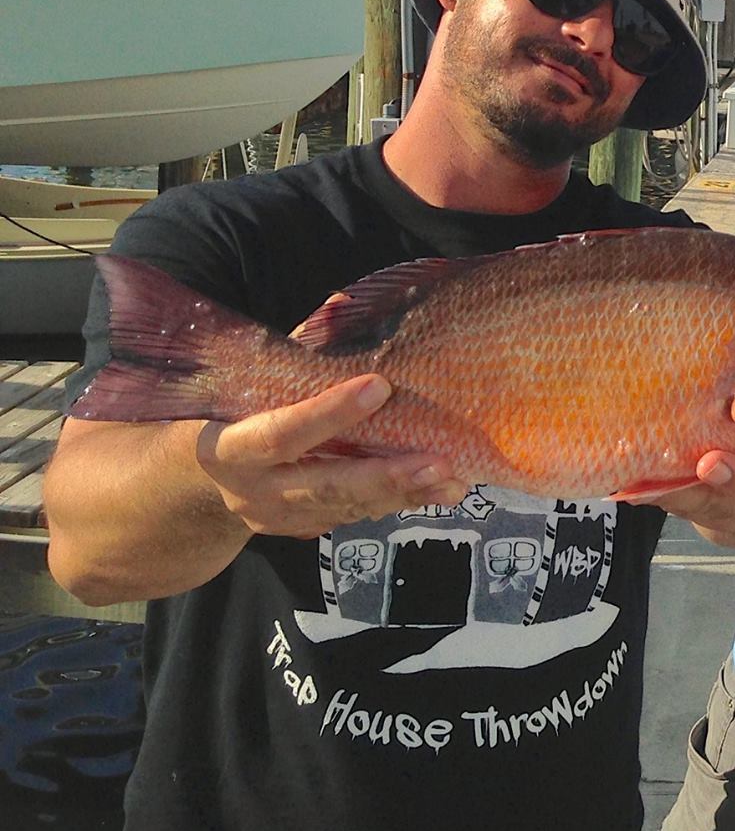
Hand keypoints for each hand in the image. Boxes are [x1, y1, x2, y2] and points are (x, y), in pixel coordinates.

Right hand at [196, 375, 469, 539]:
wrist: (187, 487)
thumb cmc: (226, 415)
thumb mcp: (241, 387)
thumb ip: (293, 353)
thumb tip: (342, 301)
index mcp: (230, 448)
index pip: (281, 434)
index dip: (329, 413)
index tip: (378, 386)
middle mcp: (254, 491)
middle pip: (325, 485)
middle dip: (384, 475)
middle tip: (437, 461)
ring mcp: (279, 517)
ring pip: (347, 507)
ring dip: (404, 494)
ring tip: (452, 479)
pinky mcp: (303, 529)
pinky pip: (354, 516)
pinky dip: (398, 502)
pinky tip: (440, 490)